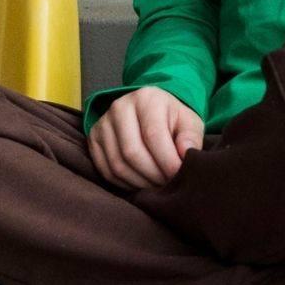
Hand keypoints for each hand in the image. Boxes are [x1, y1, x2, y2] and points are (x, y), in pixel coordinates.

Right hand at [89, 85, 204, 191]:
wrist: (149, 111)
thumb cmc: (171, 119)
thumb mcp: (189, 122)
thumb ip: (190, 137)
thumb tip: (186, 154)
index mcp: (146, 98)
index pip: (153, 135)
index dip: (167, 161)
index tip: (178, 176)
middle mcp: (119, 107)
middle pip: (132, 152)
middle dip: (153, 175)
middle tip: (167, 185)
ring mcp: (103, 123)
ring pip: (118, 164)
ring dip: (139, 183)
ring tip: (156, 186)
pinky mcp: (94, 139)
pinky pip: (106, 170)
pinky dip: (125, 184)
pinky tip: (140, 183)